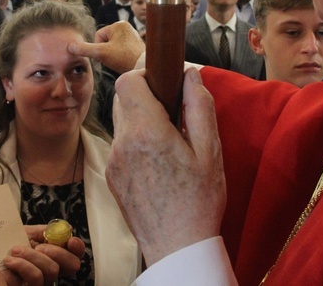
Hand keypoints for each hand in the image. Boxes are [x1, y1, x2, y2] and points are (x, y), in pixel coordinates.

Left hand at [1, 226, 84, 284]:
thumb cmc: (5, 244)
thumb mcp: (26, 232)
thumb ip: (44, 230)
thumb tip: (62, 228)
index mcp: (54, 254)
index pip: (76, 253)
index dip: (77, 247)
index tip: (70, 240)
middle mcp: (51, 269)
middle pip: (72, 265)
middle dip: (57, 252)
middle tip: (40, 246)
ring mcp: (42, 282)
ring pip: (52, 270)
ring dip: (33, 256)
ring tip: (15, 250)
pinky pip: (35, 278)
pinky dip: (22, 265)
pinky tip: (9, 260)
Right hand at [67, 21, 144, 73]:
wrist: (143, 68)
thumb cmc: (124, 58)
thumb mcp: (101, 53)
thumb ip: (85, 49)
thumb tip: (70, 47)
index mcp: (119, 24)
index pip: (98, 36)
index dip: (99, 48)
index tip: (107, 55)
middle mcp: (126, 27)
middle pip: (105, 42)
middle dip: (106, 52)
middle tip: (114, 59)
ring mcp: (131, 36)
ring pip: (111, 47)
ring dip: (112, 56)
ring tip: (120, 60)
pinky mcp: (134, 45)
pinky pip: (120, 51)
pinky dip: (119, 58)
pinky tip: (124, 61)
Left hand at [107, 67, 225, 265]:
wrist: (177, 248)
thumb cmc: (198, 202)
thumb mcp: (211, 151)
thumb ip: (199, 106)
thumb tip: (190, 75)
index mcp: (147, 132)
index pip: (128, 81)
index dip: (145, 75)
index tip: (164, 83)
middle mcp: (123, 143)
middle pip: (123, 100)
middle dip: (146, 98)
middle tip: (173, 114)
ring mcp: (113, 161)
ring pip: (122, 123)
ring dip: (141, 121)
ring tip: (168, 141)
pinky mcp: (111, 176)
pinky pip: (120, 146)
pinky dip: (136, 143)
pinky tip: (158, 162)